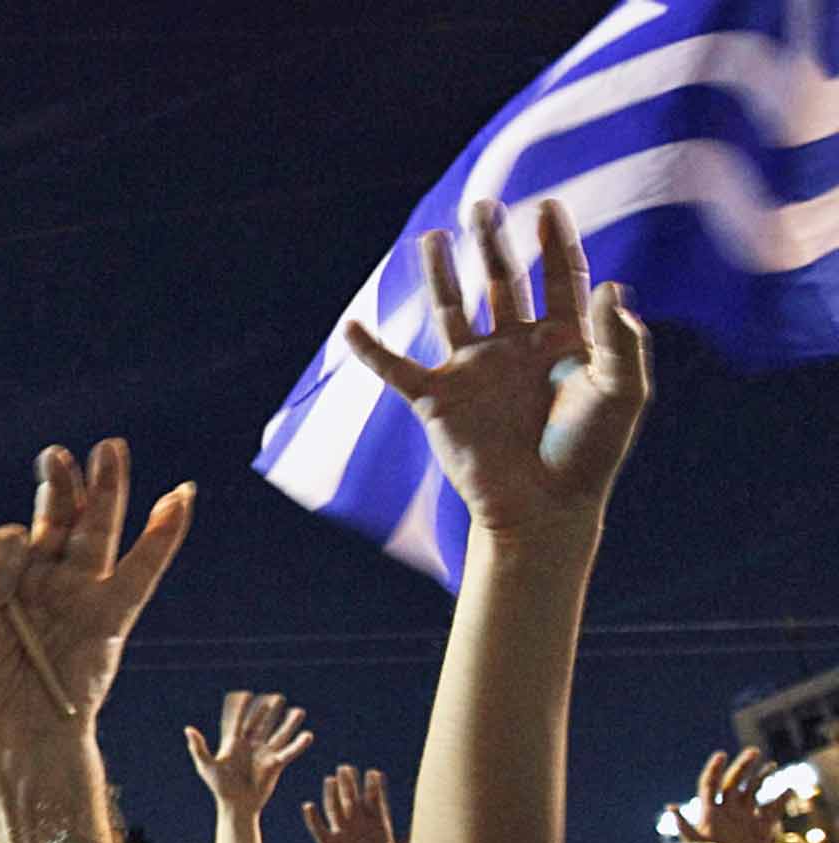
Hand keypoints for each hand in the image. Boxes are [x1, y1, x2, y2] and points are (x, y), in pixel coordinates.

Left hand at [0, 439, 192, 751]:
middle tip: (54, 456)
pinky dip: (163, 537)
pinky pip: (141, 572)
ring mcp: (80, 596)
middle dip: (58, 486)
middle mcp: (44, 583)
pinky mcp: (111, 617)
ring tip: (110, 449)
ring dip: (105, 491)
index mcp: (5, 582)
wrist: (16, 739)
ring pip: (96, 533)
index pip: (5, 540)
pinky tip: (180, 499)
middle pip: (56, 520)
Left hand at [184, 691, 313, 814]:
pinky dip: (298, 744)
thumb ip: (198, 747)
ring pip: (279, 734)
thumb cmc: (219, 787)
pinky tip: (308, 735)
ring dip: (289, 723)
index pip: (239, 720)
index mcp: (234, 743)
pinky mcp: (275, 764)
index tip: (245, 694)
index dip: (242, 708)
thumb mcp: (206, 766)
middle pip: (261, 723)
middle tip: (277, 697)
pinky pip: (289, 752)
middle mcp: (251, 745)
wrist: (236, 806)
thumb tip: (188, 729)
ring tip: (299, 711)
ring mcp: (264, 754)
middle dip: (268, 711)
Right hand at [302, 765, 405, 842]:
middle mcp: (359, 825)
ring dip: (332, 794)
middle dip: (350, 784)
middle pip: (353, 799)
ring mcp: (342, 833)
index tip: (374, 773)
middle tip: (347, 767)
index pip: (375, 801)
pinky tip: (309, 805)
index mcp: (378, 826)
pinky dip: (313, 818)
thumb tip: (433, 829)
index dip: (374, 788)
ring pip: (335, 809)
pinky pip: (319, 829)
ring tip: (330, 779)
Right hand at [345, 198, 649, 541]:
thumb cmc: (589, 454)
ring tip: (433, 237)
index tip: (549, 206)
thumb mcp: (622, 393)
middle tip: (484, 204)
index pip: (560, 278)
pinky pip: (397, 370)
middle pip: (503, 282)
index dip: (555, 242)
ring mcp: (474, 372)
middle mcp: (515, 348)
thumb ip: (620, 340)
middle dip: (493, 243)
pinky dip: (371, 350)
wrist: (543, 508)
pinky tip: (351, 326)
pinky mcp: (438, 401)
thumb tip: (611, 285)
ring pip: (451, 311)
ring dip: (440, 275)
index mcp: (562, 342)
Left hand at [669, 748, 778, 842]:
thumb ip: (685, 826)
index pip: (709, 784)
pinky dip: (781, 798)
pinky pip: (773, 808)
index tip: (721, 755)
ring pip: (754, 789)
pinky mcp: (762, 826)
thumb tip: (671, 807)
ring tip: (771, 765)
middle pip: (733, 781)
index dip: (714, 769)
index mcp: (710, 811)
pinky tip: (789, 790)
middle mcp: (727, 810)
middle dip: (742, 765)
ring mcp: (745, 816)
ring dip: (762, 776)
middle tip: (753, 751)